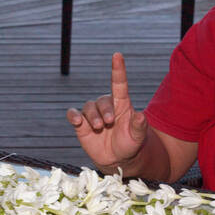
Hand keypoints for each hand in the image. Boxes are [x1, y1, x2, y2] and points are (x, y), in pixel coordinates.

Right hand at [66, 52, 150, 170]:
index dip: (118, 69)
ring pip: (88, 107)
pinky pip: (73, 114)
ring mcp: (92, 115)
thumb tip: (140, 115)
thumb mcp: (138, 137)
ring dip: (92, 116)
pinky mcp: (80, 124)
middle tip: (109, 123)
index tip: (117, 55)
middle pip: (101, 100)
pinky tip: (77, 121)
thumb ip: (139, 126)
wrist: (116, 159)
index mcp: (121, 104)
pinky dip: (73, 116)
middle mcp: (106, 106)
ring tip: (98, 128)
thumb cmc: (130, 143)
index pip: (119, 83)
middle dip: (104, 110)